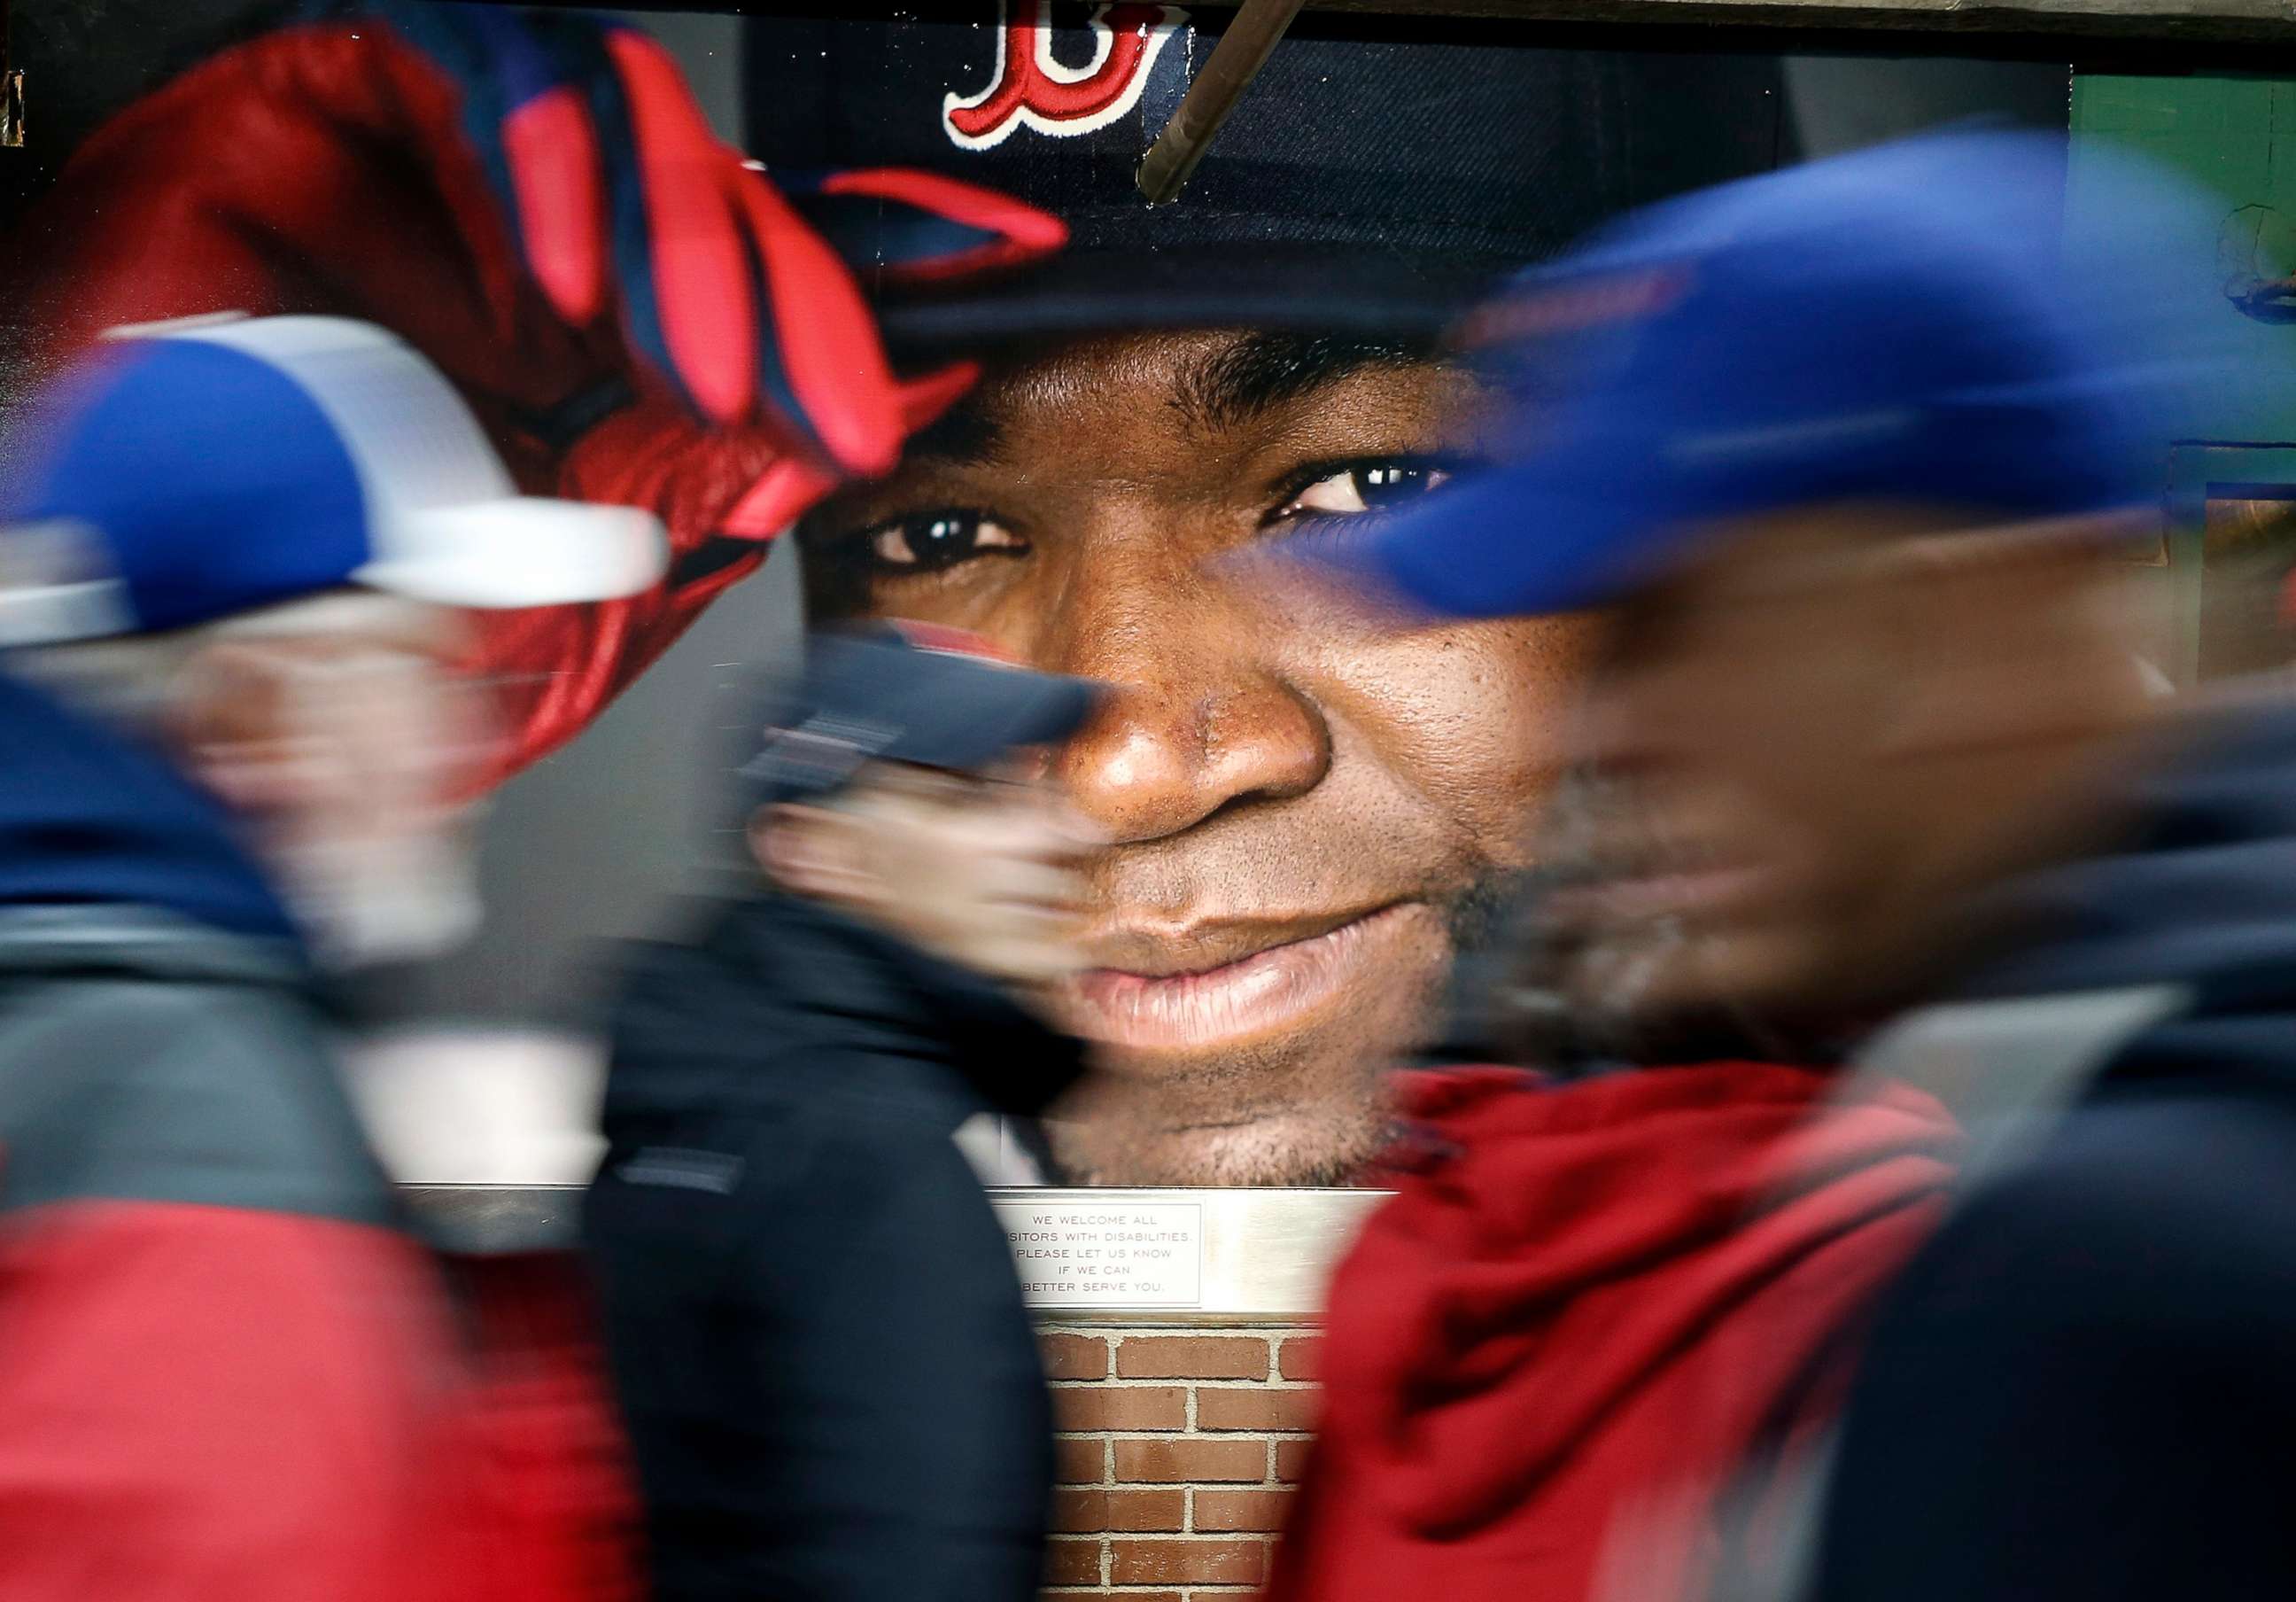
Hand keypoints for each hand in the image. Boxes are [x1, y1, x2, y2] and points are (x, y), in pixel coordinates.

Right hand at [18, 6, 1064, 771]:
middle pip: (725, 202)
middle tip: (854, 402)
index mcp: (598, 347)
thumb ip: (704, 506)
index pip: (770, 269)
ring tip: (703, 370)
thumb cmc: (311, 609)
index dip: (885, 257)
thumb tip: (846, 438)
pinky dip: (540, 157)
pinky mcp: (341, 82)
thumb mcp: (566, 592)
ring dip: (695, 248)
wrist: (129, 609)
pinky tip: (559, 283)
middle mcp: (538, 238)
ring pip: (628, 119)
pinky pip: (478, 55)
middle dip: (812, 302)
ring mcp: (447, 160)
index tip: (998, 272)